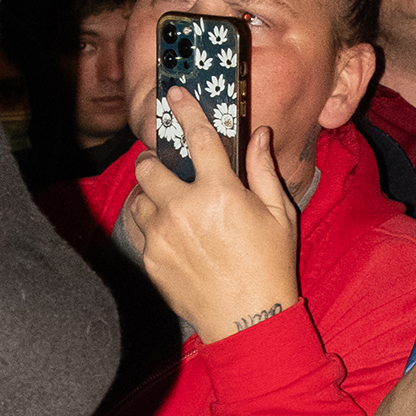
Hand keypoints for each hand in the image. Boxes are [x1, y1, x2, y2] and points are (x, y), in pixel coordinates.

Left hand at [125, 92, 301, 341]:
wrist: (248, 321)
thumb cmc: (269, 266)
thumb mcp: (278, 214)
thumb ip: (263, 170)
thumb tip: (258, 136)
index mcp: (220, 193)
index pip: (198, 138)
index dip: (185, 110)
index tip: (174, 94)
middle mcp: (184, 209)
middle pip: (149, 166)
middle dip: (156, 161)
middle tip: (168, 168)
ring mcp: (163, 235)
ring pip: (139, 196)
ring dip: (151, 194)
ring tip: (170, 203)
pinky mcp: (151, 257)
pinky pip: (137, 226)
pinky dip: (147, 220)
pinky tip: (165, 227)